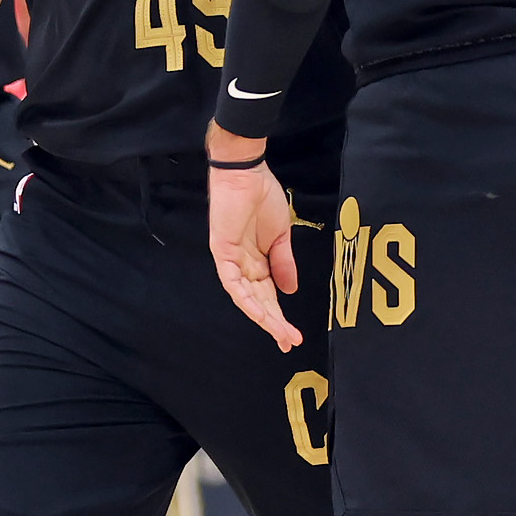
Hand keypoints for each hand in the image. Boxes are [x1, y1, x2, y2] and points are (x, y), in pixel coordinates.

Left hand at [206, 148, 300, 350]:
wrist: (248, 174)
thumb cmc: (263, 197)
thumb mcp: (281, 236)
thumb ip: (284, 264)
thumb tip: (291, 290)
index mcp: (257, 261)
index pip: (268, 295)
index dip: (280, 315)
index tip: (292, 336)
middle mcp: (243, 266)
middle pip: (259, 301)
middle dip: (274, 323)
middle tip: (289, 342)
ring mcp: (231, 261)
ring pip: (246, 298)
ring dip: (264, 316)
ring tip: (281, 333)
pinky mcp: (223, 253)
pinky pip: (234, 283)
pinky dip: (247, 299)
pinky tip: (261, 313)